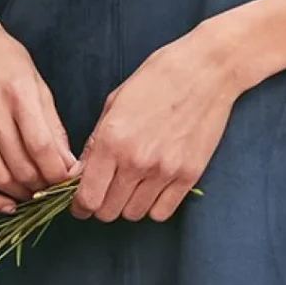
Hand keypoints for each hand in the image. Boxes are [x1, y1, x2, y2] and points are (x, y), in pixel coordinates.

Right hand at [0, 9, 77, 214]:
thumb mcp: (37, 83)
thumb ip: (53, 125)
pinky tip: (6, 205)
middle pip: (21, 166)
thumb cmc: (4, 59)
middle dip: (44, 186)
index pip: (41, 147)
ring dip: (22, 194)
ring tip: (36, 193)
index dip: (59, 173)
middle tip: (56, 188)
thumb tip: (68, 163)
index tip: (71, 181)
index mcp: (17, 93)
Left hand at [72, 28, 241, 221]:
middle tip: (106, 192)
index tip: (81, 205)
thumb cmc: (157, 79)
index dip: (79, 207)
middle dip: (102, 205)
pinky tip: (153, 188)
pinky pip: (162, 212)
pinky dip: (153, 206)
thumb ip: (95, 143)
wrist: (205, 70)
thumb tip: (81, 174)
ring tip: (132, 186)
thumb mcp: (115, 103)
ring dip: (128, 205)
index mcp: (112, 141)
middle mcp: (136, 161)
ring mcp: (164, 171)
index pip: (87, 197)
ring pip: (134, 214)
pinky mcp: (189, 176)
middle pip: (108, 212)